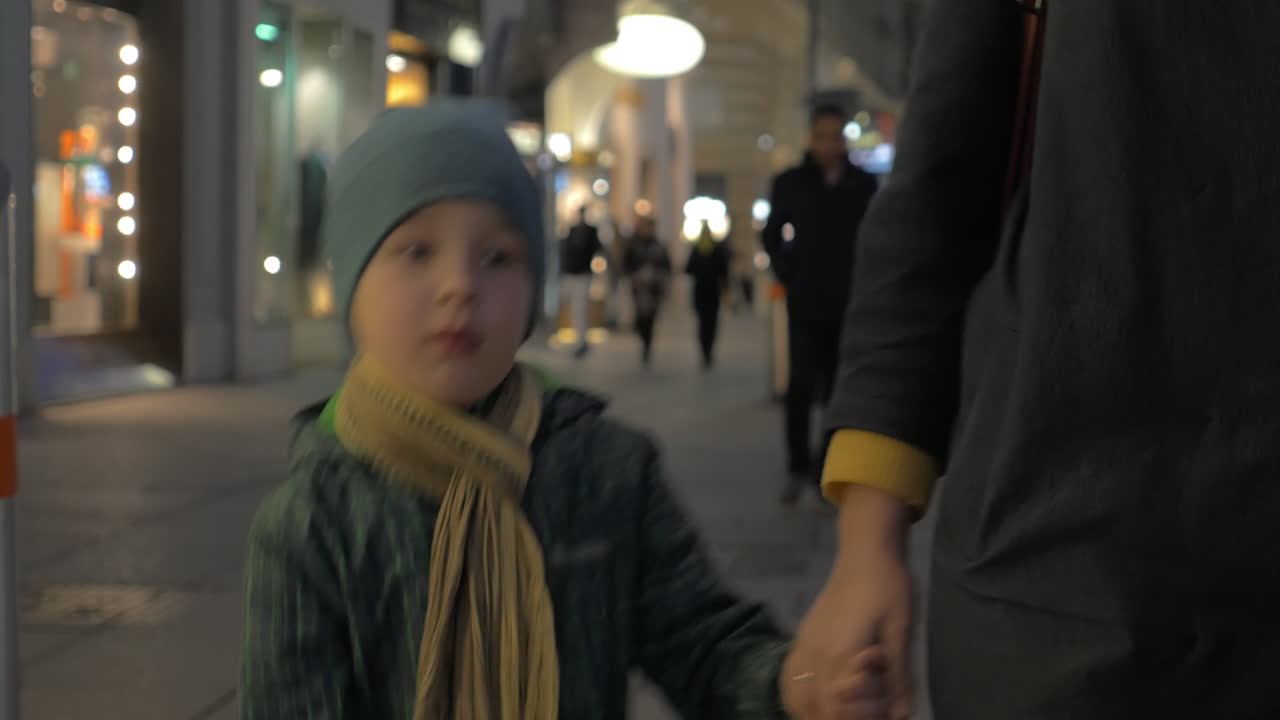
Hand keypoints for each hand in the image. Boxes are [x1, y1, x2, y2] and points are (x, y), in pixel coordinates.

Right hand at [781, 488, 914, 718]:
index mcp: (840, 655)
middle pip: (812, 707)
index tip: (883, 711)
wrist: (865, 553)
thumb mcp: (901, 632)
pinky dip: (800, 697)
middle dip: (836, 717)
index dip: (858, 717)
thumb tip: (901, 714)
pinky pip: (791, 678)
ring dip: (814, 712)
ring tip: (840, 709)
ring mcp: (804, 644)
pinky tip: (819, 698)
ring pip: (795, 696)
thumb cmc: (888, 588)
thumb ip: (898, 677)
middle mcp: (815, 653)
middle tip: (869, 710)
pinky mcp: (803, 637)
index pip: (836, 709)